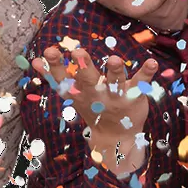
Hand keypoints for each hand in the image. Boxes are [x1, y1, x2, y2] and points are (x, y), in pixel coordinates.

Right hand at [33, 45, 157, 140]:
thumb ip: (56, 76)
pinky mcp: (134, 95)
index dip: (56, 66)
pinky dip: (147, 73)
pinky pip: (141, 82)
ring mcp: (116, 95)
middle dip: (84, 67)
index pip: (64, 79)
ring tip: (114, 59)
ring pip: (115, 81)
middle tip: (78, 53)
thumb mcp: (73, 94)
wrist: (117, 136)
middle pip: (88, 80)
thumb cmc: (92, 107)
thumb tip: (34, 60)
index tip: (48, 52)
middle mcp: (96, 94)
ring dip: (114, 70)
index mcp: (79, 93)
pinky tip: (152, 62)